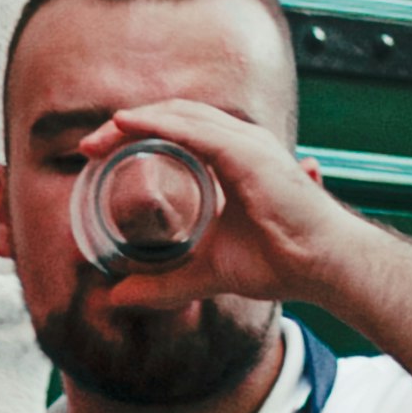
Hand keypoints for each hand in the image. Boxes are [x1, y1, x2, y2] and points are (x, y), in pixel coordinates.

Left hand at [93, 89, 345, 309]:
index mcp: (234, 159)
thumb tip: (117, 297)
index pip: (179, 131)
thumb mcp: (207, 271)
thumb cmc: (281, 261)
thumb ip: (164, 283)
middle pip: (175, 116)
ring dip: (135, 120)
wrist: (322, 265)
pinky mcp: (247, 154)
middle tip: (89, 146)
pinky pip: (194, 129)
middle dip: (129, 125)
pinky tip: (128, 125)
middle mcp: (241, 142)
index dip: (140, 134)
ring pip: (180, 115)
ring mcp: (246, 143)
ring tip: (100, 136)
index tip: (101, 153)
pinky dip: (158, 123)